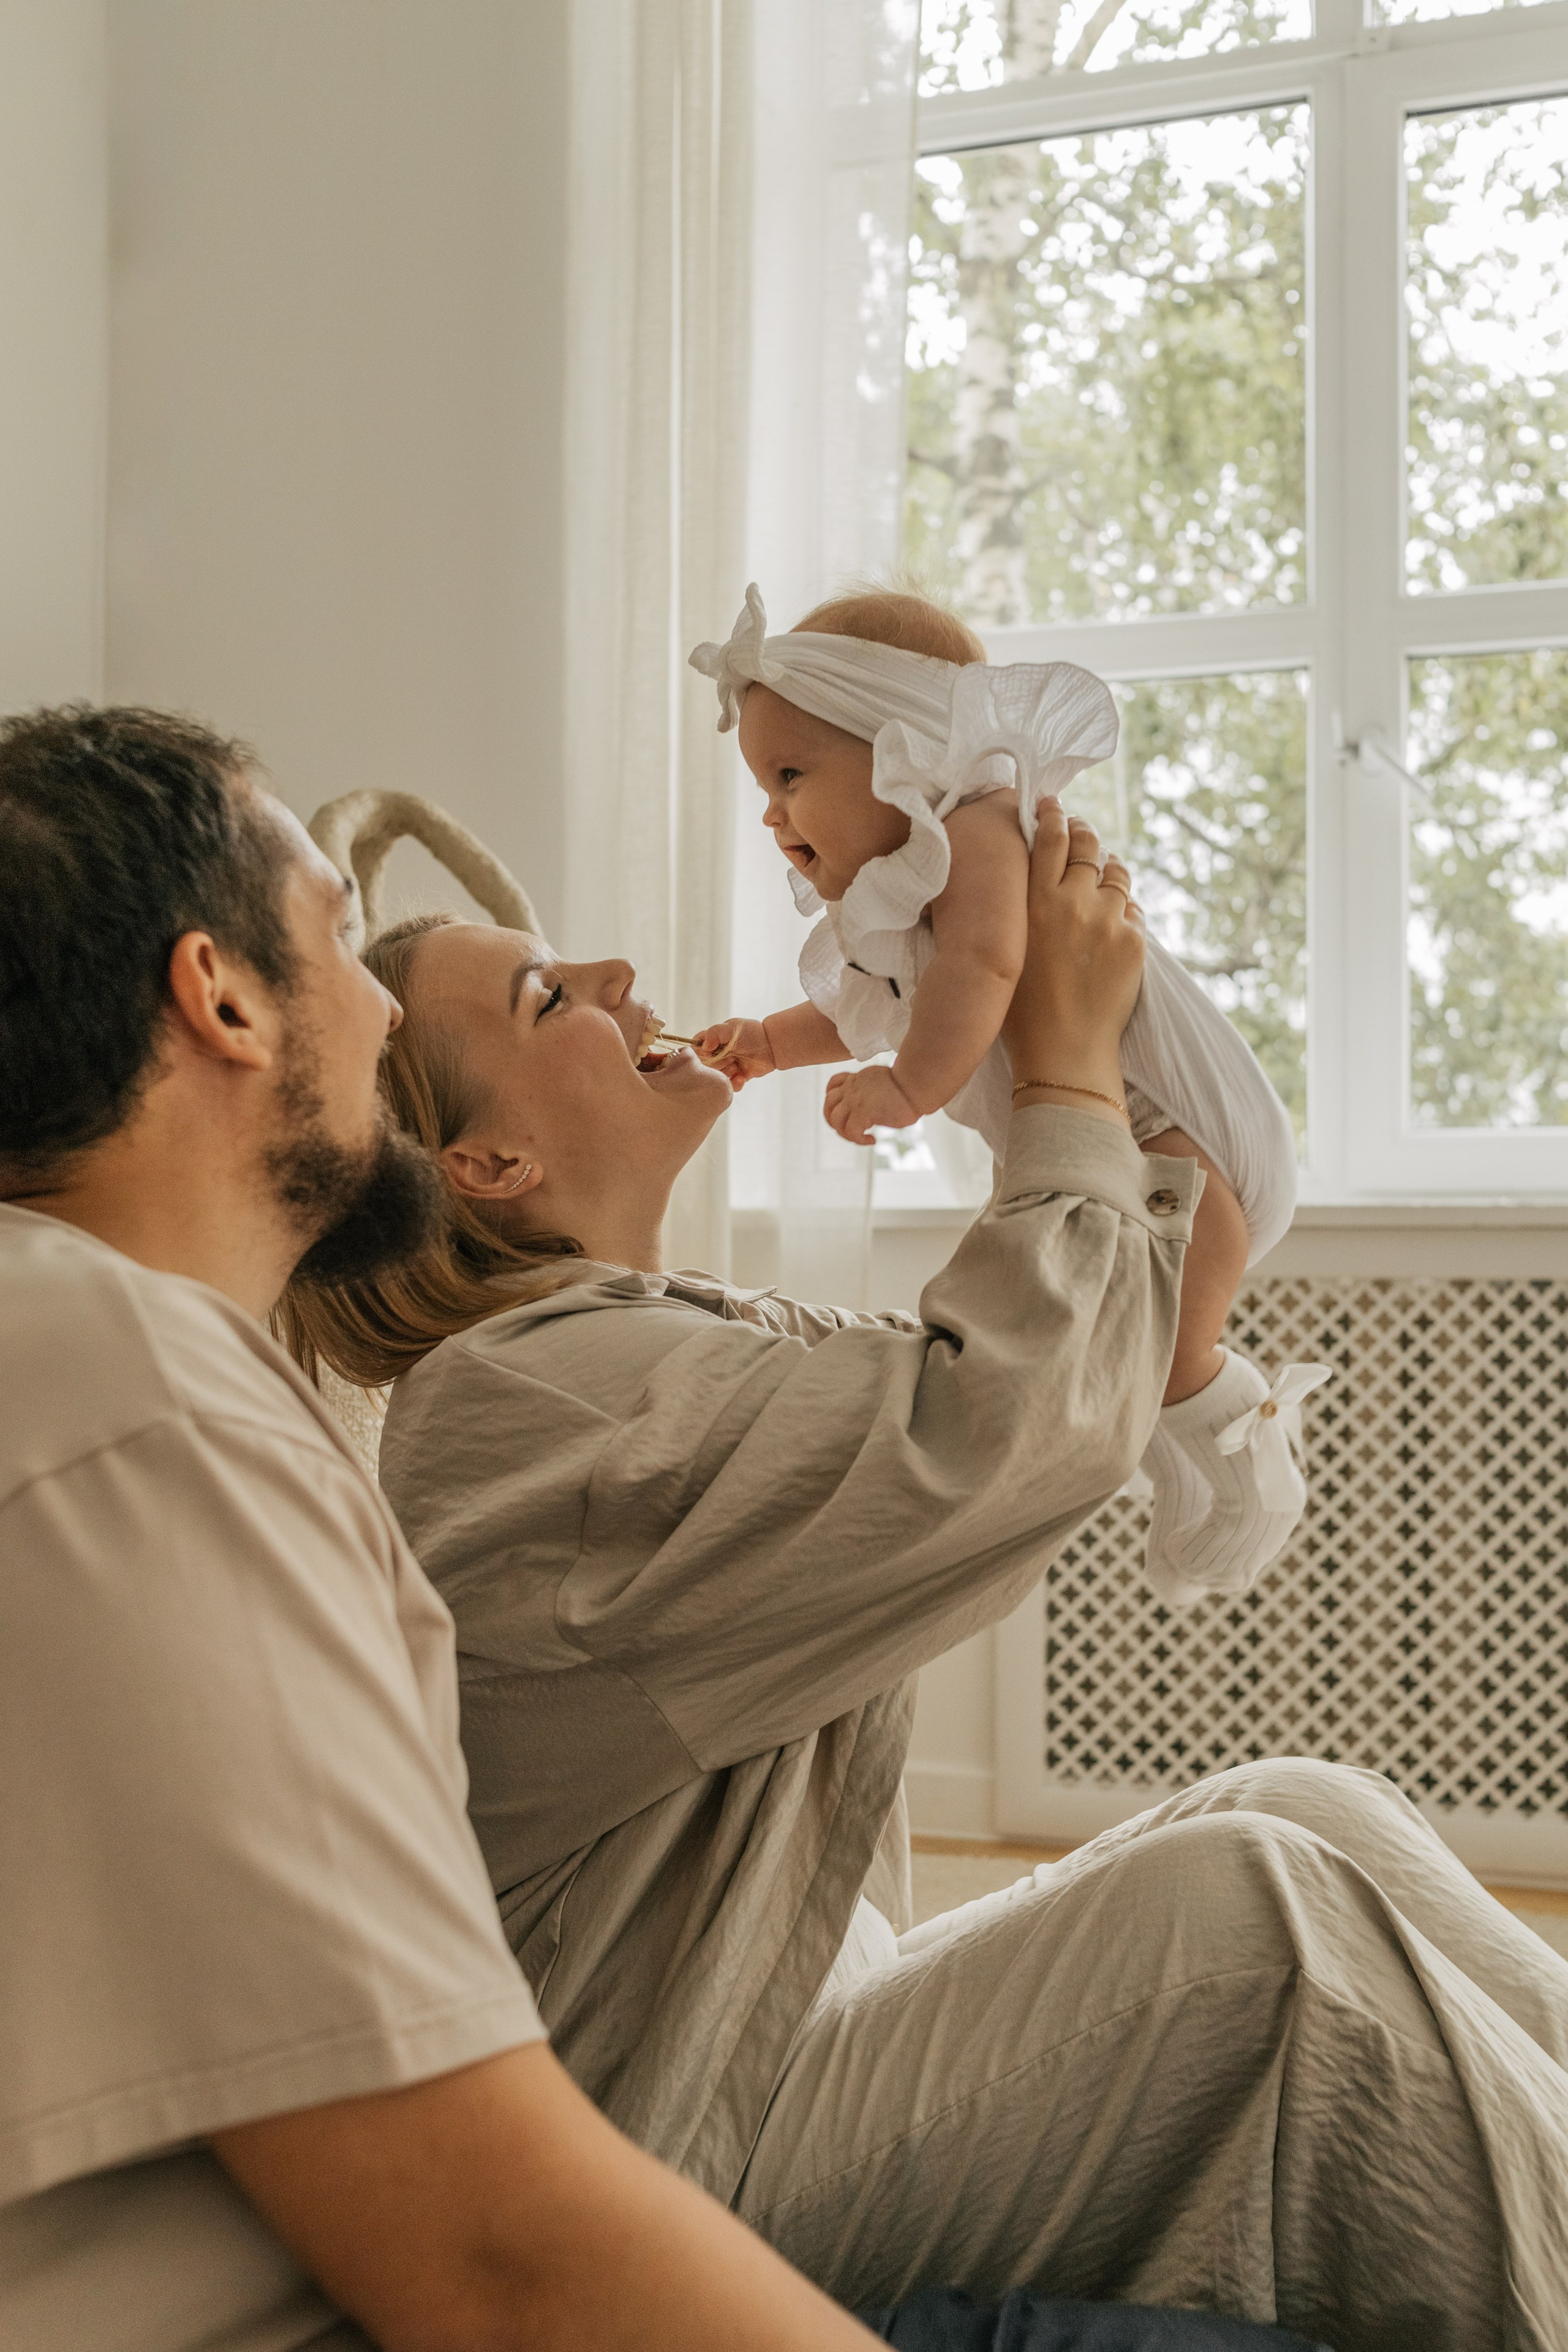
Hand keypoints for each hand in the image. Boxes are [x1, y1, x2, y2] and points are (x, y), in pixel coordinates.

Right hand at [691, 1017, 775, 1092]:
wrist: (772, 1045)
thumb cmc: (751, 1032)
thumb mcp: (731, 1027)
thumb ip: (714, 1033)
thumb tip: (703, 1047)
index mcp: (712, 1042)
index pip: (695, 1049)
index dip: (700, 1053)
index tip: (710, 1052)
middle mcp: (717, 1055)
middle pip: (704, 1067)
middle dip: (718, 1063)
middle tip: (731, 1056)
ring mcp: (727, 1067)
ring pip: (716, 1078)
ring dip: (727, 1072)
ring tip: (737, 1064)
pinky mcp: (737, 1077)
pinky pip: (729, 1087)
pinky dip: (735, 1083)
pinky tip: (742, 1076)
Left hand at [823, 1063, 918, 1146]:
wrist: (917, 1084)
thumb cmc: (912, 1087)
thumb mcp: (887, 1085)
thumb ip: (875, 1093)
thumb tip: (877, 1108)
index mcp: (859, 1078)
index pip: (835, 1084)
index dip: (835, 1100)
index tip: (846, 1109)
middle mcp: (853, 1086)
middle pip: (828, 1103)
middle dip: (834, 1119)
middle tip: (848, 1129)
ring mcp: (855, 1098)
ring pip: (834, 1119)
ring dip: (844, 1133)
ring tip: (860, 1137)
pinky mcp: (862, 1111)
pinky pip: (850, 1131)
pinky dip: (859, 1140)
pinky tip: (872, 1140)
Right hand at [1001, 802, 1144, 1116]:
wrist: (1063, 1052)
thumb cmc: (1021, 1011)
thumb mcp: (1005, 949)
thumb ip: (1017, 910)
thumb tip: (1028, 881)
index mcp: (1034, 902)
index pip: (1050, 838)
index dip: (1052, 815)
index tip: (1051, 806)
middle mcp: (1073, 902)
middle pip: (1087, 845)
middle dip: (1083, 833)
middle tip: (1079, 832)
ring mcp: (1108, 920)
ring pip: (1115, 873)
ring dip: (1107, 870)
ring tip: (1101, 875)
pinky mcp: (1134, 941)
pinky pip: (1132, 909)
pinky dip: (1122, 910)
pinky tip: (1111, 921)